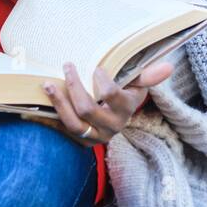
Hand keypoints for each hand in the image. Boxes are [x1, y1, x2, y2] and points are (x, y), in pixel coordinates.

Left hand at [41, 60, 173, 146]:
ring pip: (73, 123)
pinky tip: (38, 104)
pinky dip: (49, 118)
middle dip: (74, 86)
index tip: (96, 68)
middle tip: (67, 65)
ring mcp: (94, 136)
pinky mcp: (80, 140)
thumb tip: (168, 66)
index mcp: (125, 110)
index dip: (102, 81)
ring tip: (48, 84)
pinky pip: (62, 131)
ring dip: (59, 102)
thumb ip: (149, 75)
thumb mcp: (138, 84)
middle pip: (87, 109)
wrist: (116, 118)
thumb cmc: (126, 94)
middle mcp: (111, 126)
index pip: (111, 96)